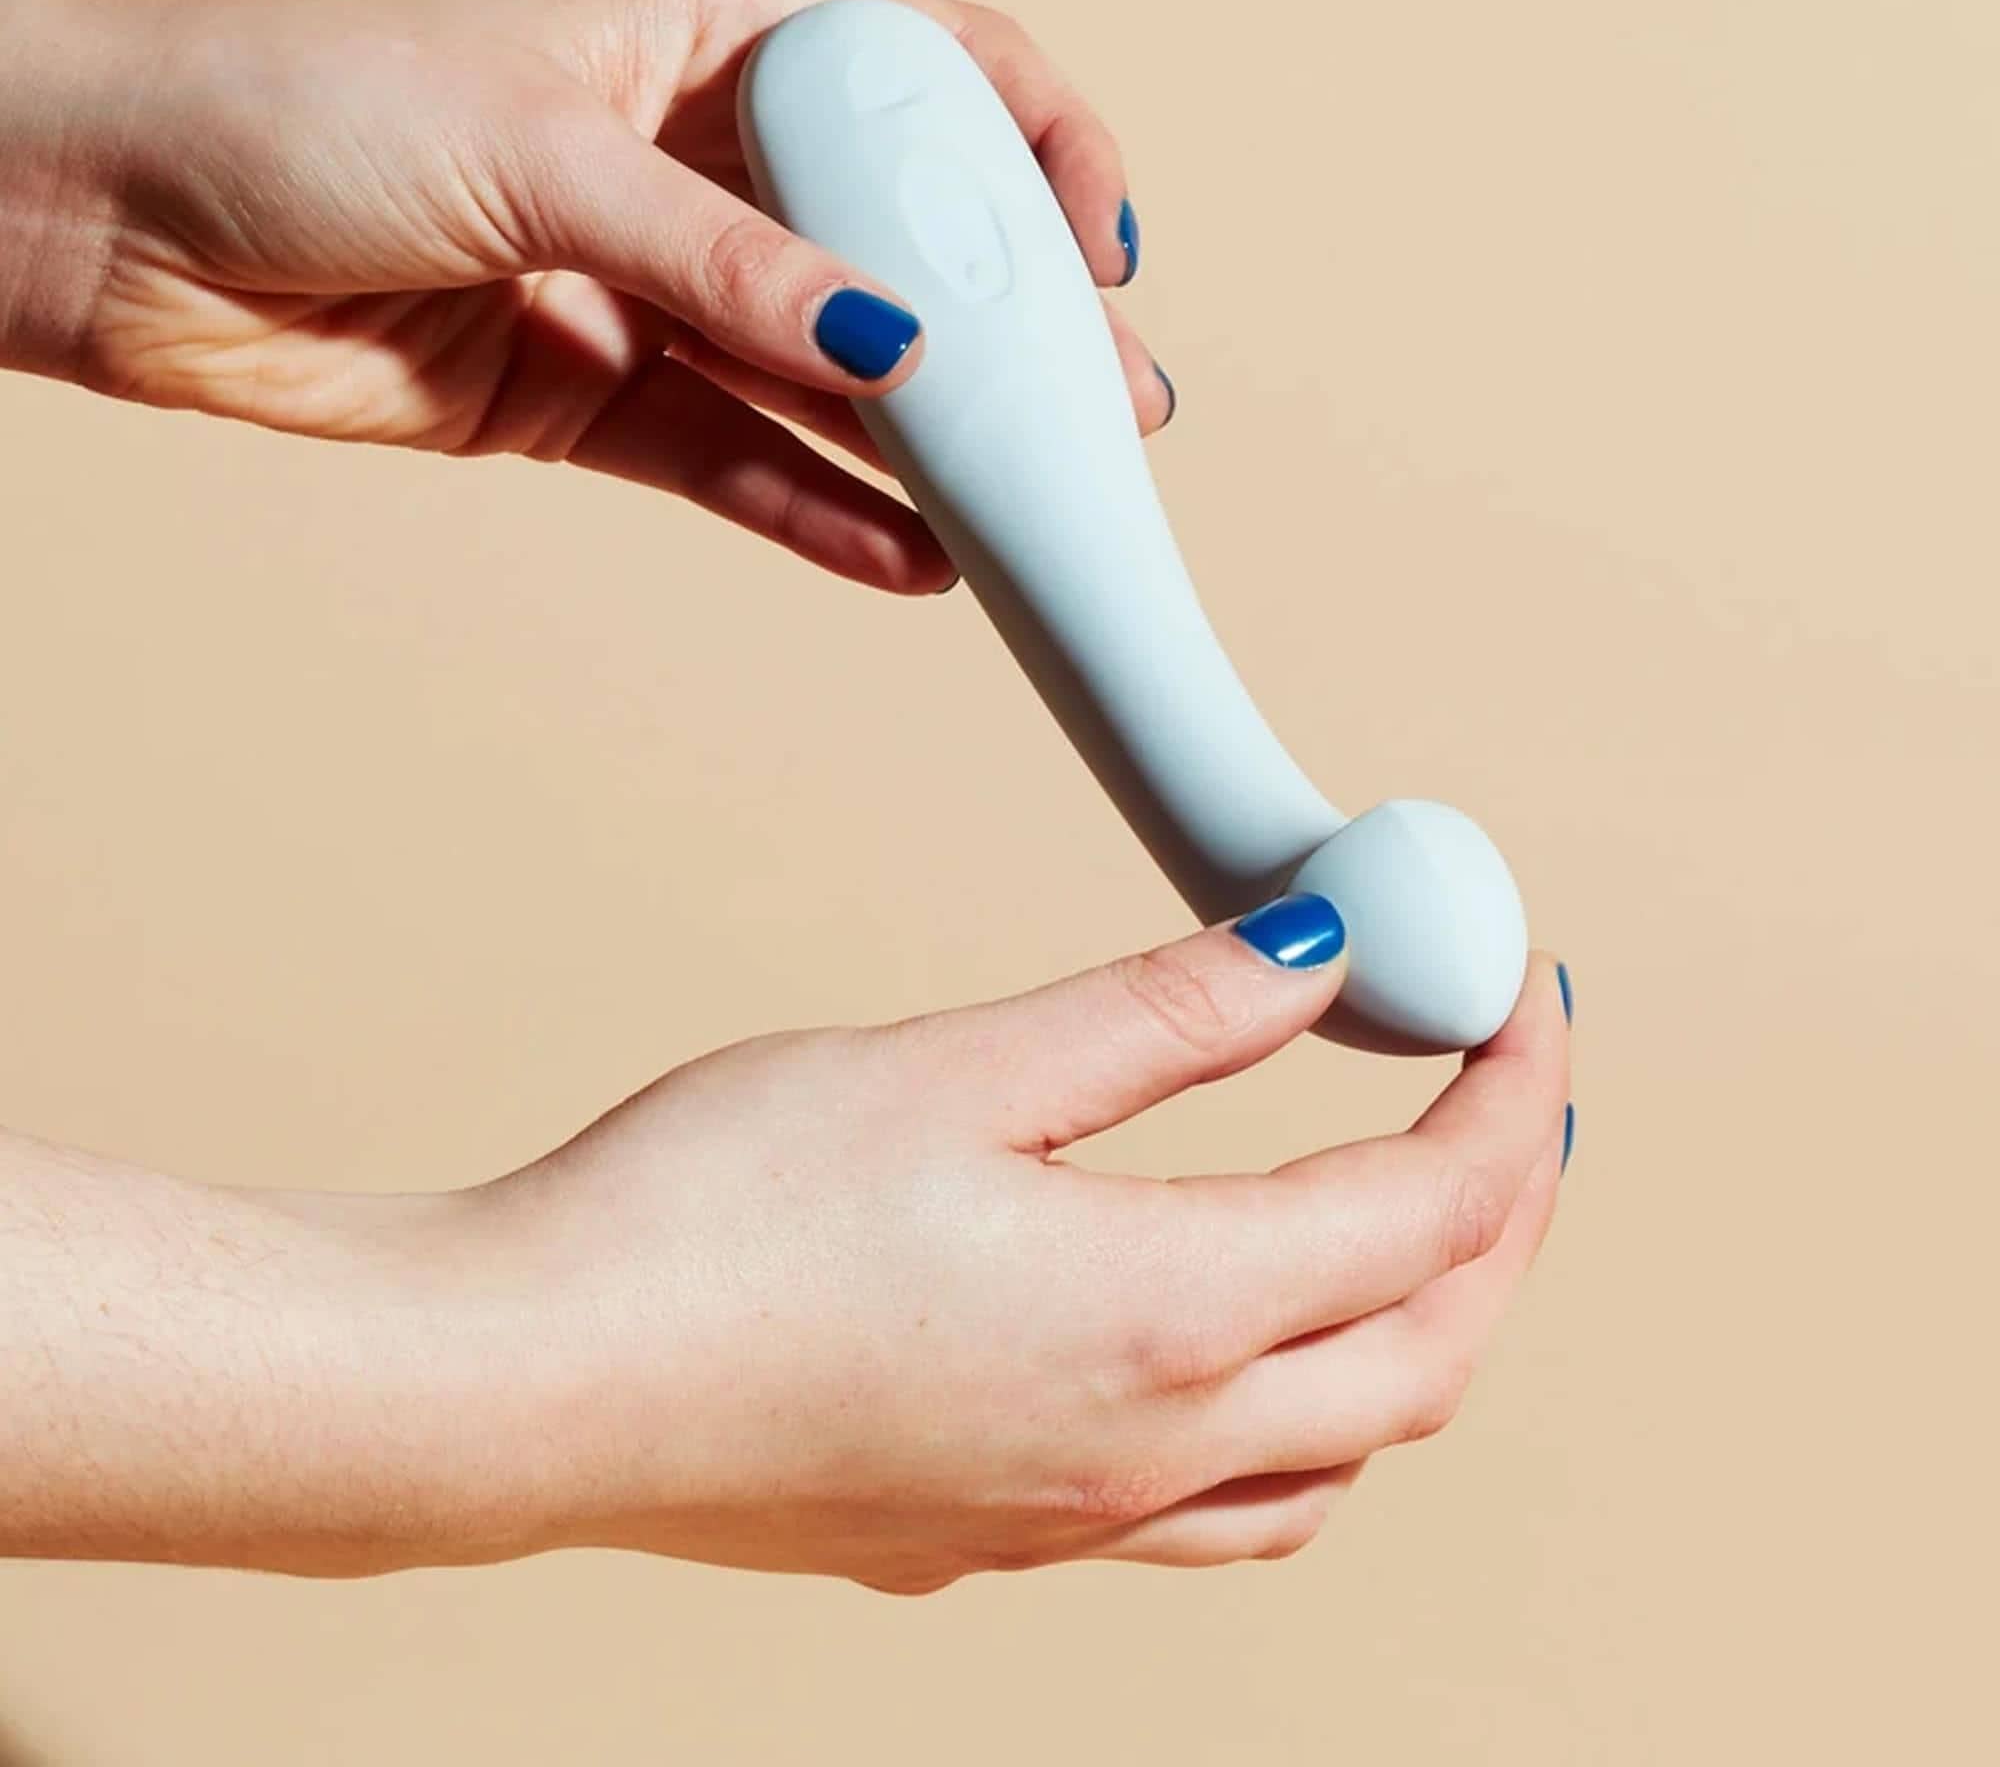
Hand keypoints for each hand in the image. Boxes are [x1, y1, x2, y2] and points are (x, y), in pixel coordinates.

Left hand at [0, 0, 1170, 592]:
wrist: (117, 226)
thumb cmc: (299, 108)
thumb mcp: (540, 154)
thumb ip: (727, 260)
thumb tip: (893, 350)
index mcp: (703, 34)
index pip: (926, 65)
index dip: (1036, 143)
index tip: (1100, 244)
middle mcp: (698, 162)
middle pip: (902, 243)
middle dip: (1012, 327)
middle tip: (1106, 413)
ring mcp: (655, 289)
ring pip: (831, 376)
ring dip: (936, 446)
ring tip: (1034, 512)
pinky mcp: (599, 399)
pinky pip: (741, 468)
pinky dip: (822, 518)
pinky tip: (912, 564)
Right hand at [427, 905, 1570, 1589]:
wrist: (532, 1383)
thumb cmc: (712, 1215)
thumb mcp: (959, 1068)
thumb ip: (1163, 1015)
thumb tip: (1317, 953)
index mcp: (1163, 1314)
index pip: (1430, 1209)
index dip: (1506, 1091)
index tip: (1521, 994)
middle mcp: (1151, 1449)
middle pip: (1431, 1353)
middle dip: (1504, 1218)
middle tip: (1505, 1095)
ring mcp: (1078, 1520)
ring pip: (1343, 1459)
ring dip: (1419, 1334)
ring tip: (1410, 1221)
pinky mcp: (998, 1540)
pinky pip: (1228, 1513)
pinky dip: (1300, 1423)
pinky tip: (1243, 1351)